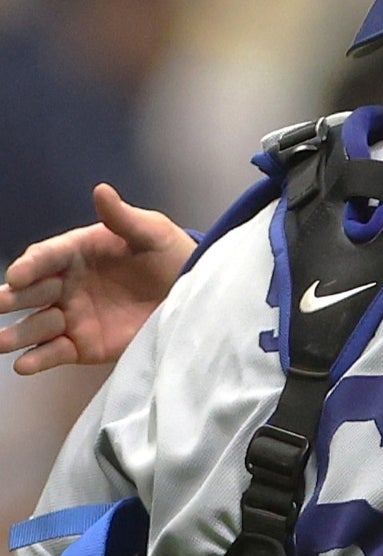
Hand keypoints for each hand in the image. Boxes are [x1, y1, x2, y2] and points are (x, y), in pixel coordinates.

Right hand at [0, 184, 194, 373]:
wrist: (190, 292)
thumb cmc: (169, 254)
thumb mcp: (152, 233)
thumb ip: (123, 217)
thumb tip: (101, 190)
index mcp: (74, 253)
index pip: (45, 258)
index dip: (30, 266)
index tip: (18, 274)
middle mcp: (64, 285)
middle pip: (30, 293)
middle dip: (12, 298)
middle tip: (0, 303)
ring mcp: (71, 317)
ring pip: (35, 326)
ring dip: (16, 335)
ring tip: (0, 342)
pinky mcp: (82, 345)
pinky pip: (54, 353)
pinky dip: (38, 360)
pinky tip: (24, 365)